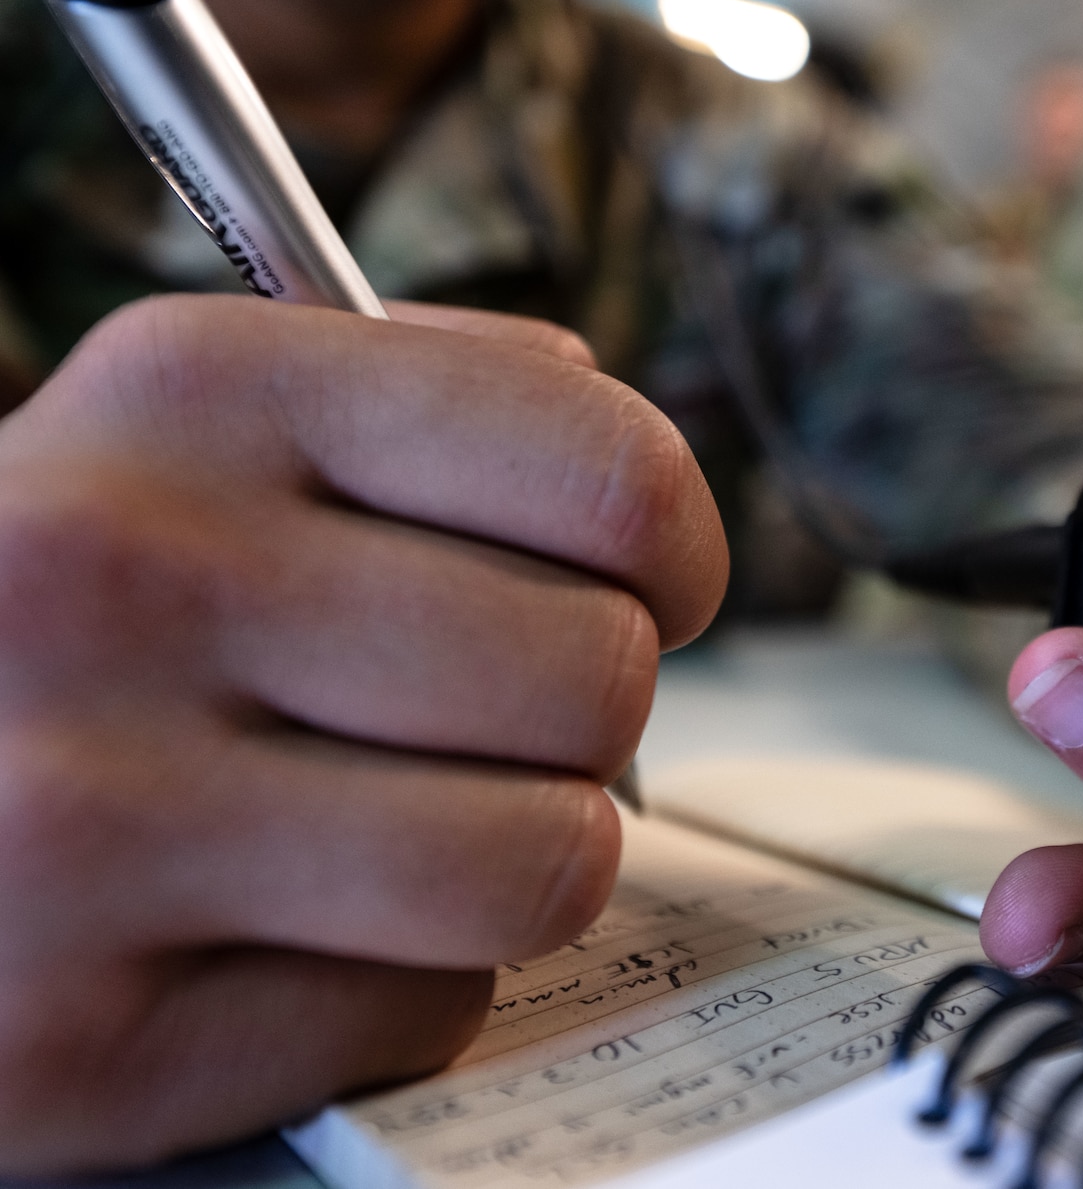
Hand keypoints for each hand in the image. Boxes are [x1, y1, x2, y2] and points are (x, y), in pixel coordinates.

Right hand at [0, 295, 726, 1173]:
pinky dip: (392, 992)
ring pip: (546, 863)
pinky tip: (275, 937)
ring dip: (514, 863)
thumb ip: (392, 386)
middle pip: (599, 678)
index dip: (672, 553)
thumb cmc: (36, 613)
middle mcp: (124, 582)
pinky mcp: (80, 1043)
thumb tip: (582, 385)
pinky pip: (423, 1016)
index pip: (611, 475)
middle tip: (474, 725)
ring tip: (403, 830)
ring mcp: (84, 823)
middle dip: (573, 720)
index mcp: (189, 396)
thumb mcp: (165, 433)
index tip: (642, 589)